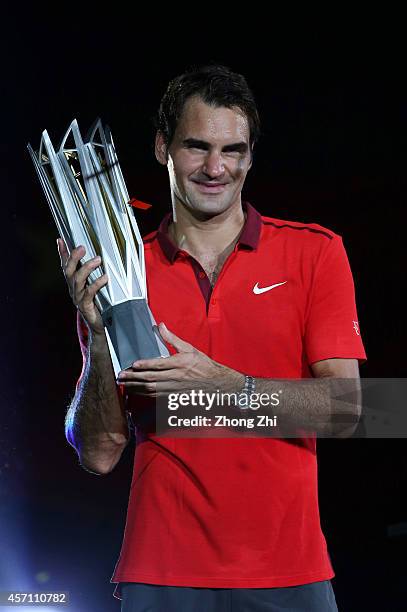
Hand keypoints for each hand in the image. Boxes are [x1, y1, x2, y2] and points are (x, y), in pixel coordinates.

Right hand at [57, 238, 107, 335]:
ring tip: (98, 259)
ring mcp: (78, 298)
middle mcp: (73, 290)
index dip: (62, 253)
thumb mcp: (96, 287)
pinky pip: (89, 293)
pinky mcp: (85, 306)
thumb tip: (99, 258)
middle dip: (73, 257)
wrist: (99, 326)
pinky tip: (105, 278)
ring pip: (77, 280)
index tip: (60, 240)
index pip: (65, 266)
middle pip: (68, 271)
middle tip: (82, 247)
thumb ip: (95, 275)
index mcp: (74, 284)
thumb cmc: (100, 304)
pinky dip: (96, 284)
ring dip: (87, 268)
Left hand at [117, 322, 243, 397]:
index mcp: (179, 364)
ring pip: (150, 389)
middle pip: (150, 378)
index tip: (134, 364)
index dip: (145, 365)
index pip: (159, 364)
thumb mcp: (189, 348)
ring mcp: (173, 388)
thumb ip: (172, 338)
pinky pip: (155, 395)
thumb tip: (161, 326)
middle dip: (133, 378)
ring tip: (123, 384)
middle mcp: (175, 377)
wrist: (215, 383)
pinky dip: (143, 394)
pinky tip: (135, 391)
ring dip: (135, 387)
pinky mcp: (173, 395)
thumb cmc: (203, 365)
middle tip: (121, 376)